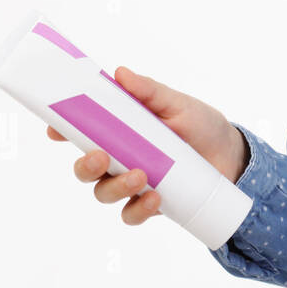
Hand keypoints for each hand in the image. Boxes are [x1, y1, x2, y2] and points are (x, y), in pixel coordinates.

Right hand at [46, 66, 248, 225]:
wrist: (231, 155)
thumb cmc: (200, 124)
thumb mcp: (177, 104)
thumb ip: (150, 92)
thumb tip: (121, 73)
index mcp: (120, 129)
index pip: (82, 130)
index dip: (63, 130)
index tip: (55, 129)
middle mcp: (120, 157)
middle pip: (86, 168)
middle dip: (85, 165)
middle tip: (100, 157)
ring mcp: (132, 182)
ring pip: (104, 193)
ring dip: (116, 187)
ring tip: (141, 176)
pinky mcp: (149, 203)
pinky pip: (131, 214)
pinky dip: (139, 209)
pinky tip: (155, 197)